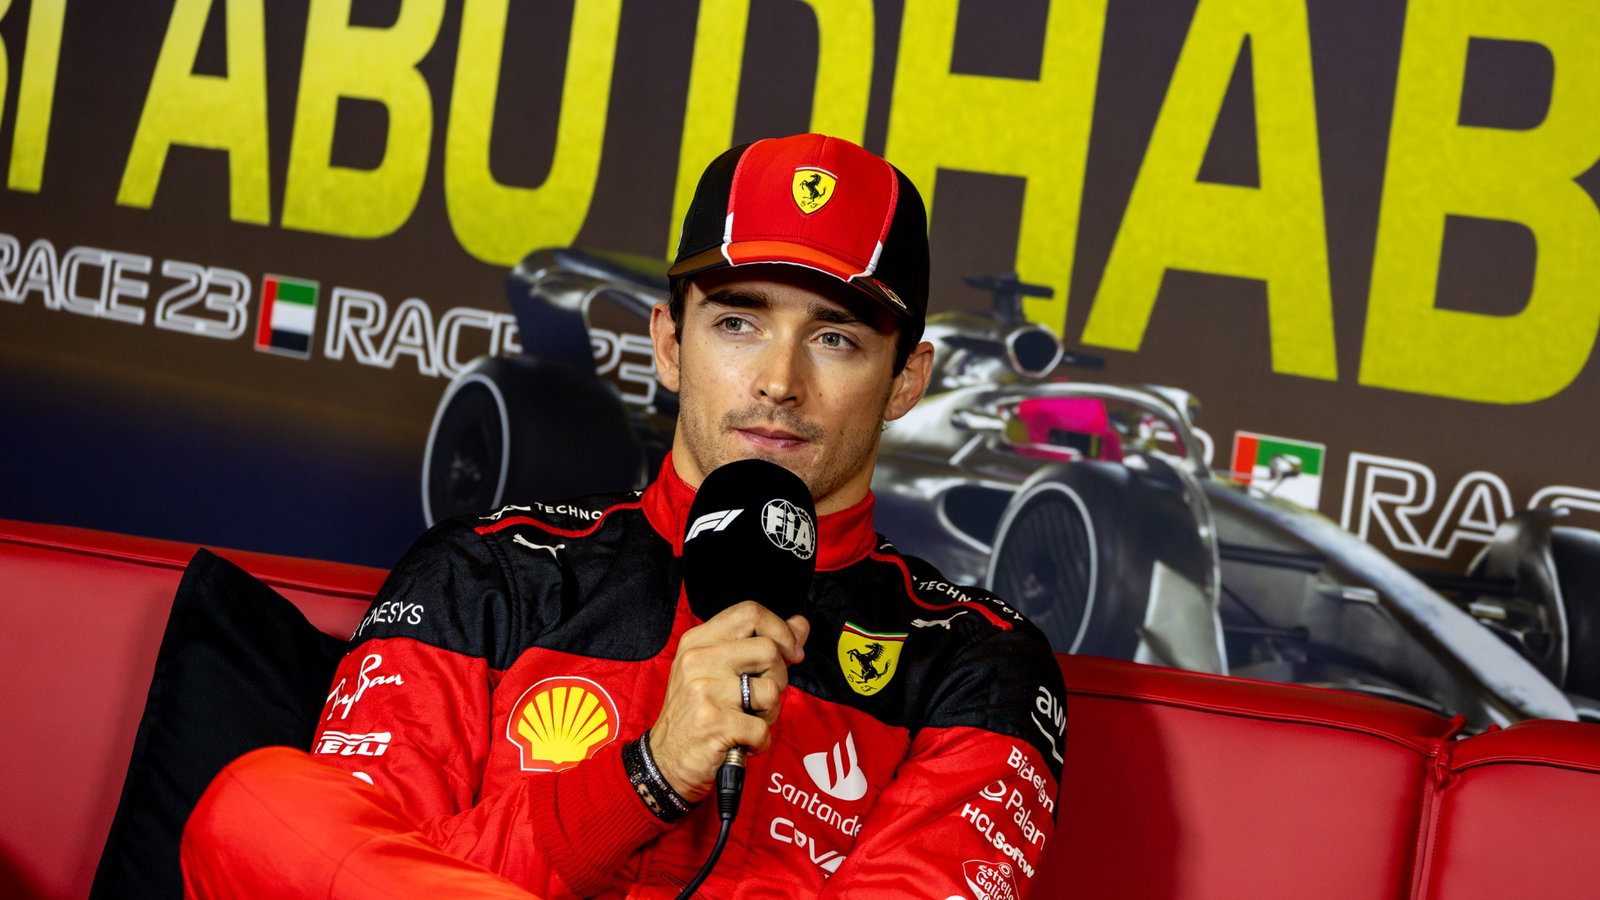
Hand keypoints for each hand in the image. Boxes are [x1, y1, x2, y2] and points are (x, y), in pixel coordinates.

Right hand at [648, 601, 809, 800]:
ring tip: (747, 721)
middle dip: (779, 678)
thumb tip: (800, 624)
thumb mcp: (719, 671)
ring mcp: (704, 690)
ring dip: (770, 713)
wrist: (665, 761)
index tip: (790, 653)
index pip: (750, 612)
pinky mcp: (712, 723)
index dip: (780, 630)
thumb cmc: (697, 714)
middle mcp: (698, 659)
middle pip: (769, 649)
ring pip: (771, 690)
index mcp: (698, 641)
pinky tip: (741, 743)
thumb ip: (760, 644)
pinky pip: (762, 728)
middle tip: (761, 698)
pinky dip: (760, 742)